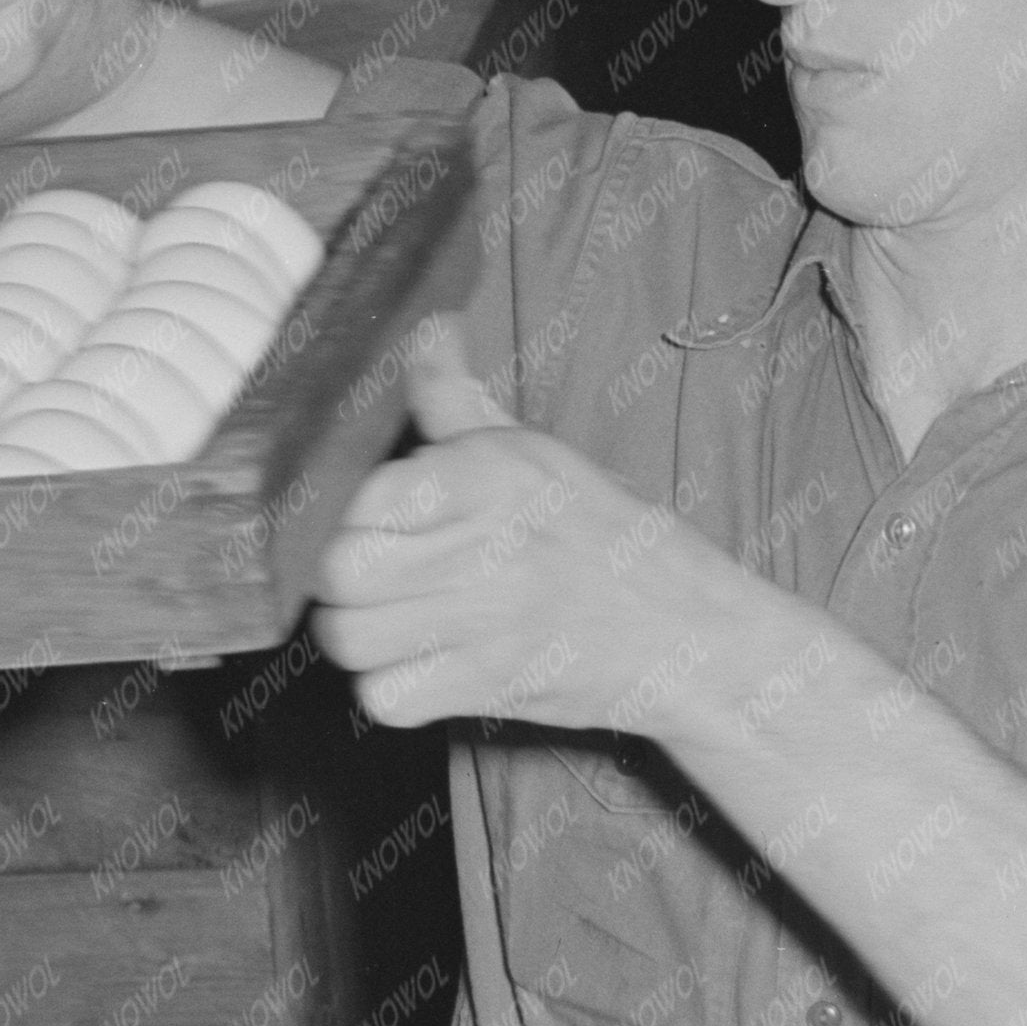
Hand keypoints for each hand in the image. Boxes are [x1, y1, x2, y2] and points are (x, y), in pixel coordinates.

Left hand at [308, 326, 739, 738]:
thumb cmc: (603, 537)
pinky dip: (388, 688)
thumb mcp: (535, 453)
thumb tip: (423, 327)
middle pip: (342, 568)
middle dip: (338, 574)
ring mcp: (486, 621)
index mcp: (491, 473)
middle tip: (364, 574)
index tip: (363, 519)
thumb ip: (458, 399)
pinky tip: (413, 665)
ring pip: (350, 636)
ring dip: (355, 632)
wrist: (688, 631)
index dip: (346, 510)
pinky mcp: (488, 687)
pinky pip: (386, 698)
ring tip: (383, 619)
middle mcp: (485, 543)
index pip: (364, 493)